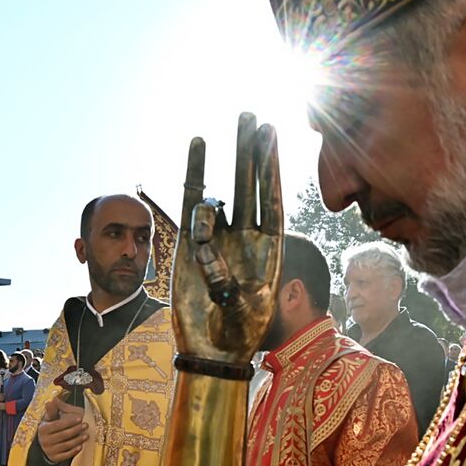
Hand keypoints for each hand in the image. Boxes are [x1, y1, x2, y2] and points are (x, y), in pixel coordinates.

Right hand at [37, 395, 87, 462]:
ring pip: (65, 445)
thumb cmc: (56, 425)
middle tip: (86, 425)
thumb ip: (55, 408)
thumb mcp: (55, 416)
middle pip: (62, 435)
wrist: (50, 441)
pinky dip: (73, 451)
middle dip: (76, 430)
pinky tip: (80, 446)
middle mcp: (44, 440)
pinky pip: (64, 456)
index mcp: (43, 428)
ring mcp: (48, 450)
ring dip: (77, 440)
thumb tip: (52, 399)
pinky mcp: (54, 458)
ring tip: (87, 435)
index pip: (57, 425)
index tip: (80, 418)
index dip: (69, 421)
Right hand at [172, 113, 282, 362]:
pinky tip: (199, 144)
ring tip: (240, 120)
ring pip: (228, 186)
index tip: (272, 134)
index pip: (272, 197)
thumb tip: (207, 256)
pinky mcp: (192, 242)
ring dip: (233, 154)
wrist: (217, 350)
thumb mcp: (244, 309)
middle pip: (253, 182)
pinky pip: (193, 202)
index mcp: (270, 246)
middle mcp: (248, 234)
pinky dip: (196, 173)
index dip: (271, 166)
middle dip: (254, 150)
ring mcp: (221, 234)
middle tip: (253, 115)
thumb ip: (227, 283)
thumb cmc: (239, 331)